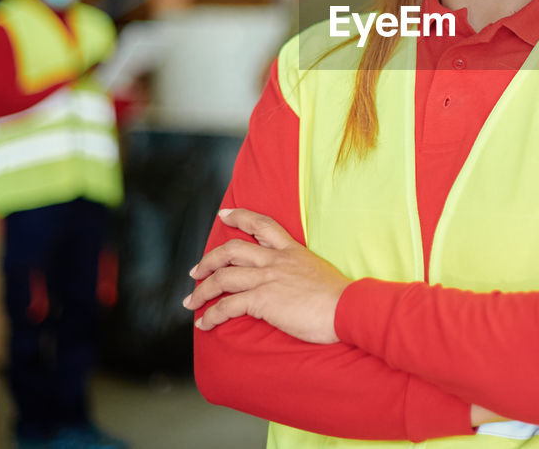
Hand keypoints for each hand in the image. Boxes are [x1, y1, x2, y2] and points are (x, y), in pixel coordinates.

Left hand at [184, 208, 349, 343]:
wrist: (347, 308)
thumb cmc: (339, 297)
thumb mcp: (319, 271)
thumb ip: (301, 271)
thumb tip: (294, 283)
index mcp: (291, 251)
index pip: (262, 224)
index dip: (239, 216)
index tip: (224, 214)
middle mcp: (276, 260)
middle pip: (231, 250)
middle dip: (208, 260)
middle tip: (197, 272)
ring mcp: (267, 279)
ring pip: (222, 277)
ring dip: (201, 290)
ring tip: (191, 302)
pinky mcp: (262, 300)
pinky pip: (227, 306)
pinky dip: (211, 315)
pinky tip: (205, 323)